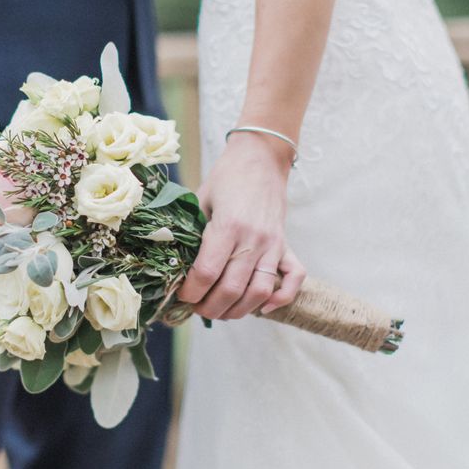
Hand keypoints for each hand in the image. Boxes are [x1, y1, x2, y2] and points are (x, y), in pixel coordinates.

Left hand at [178, 133, 306, 319]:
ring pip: (259, 292)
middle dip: (209, 308)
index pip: (207, 272)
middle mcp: (254, 238)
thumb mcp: (200, 200)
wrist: (260, 157)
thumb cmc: (226, 178)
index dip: (191, 292)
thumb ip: (191, 232)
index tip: (181, 295)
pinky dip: (280, 299)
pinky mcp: (286, 245)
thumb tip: (173, 266)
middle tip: (196, 309)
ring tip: (219, 311)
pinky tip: (261, 308)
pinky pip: (294, 278)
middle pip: (232, 289)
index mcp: (228, 225)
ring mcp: (273, 244)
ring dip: (237, 310)